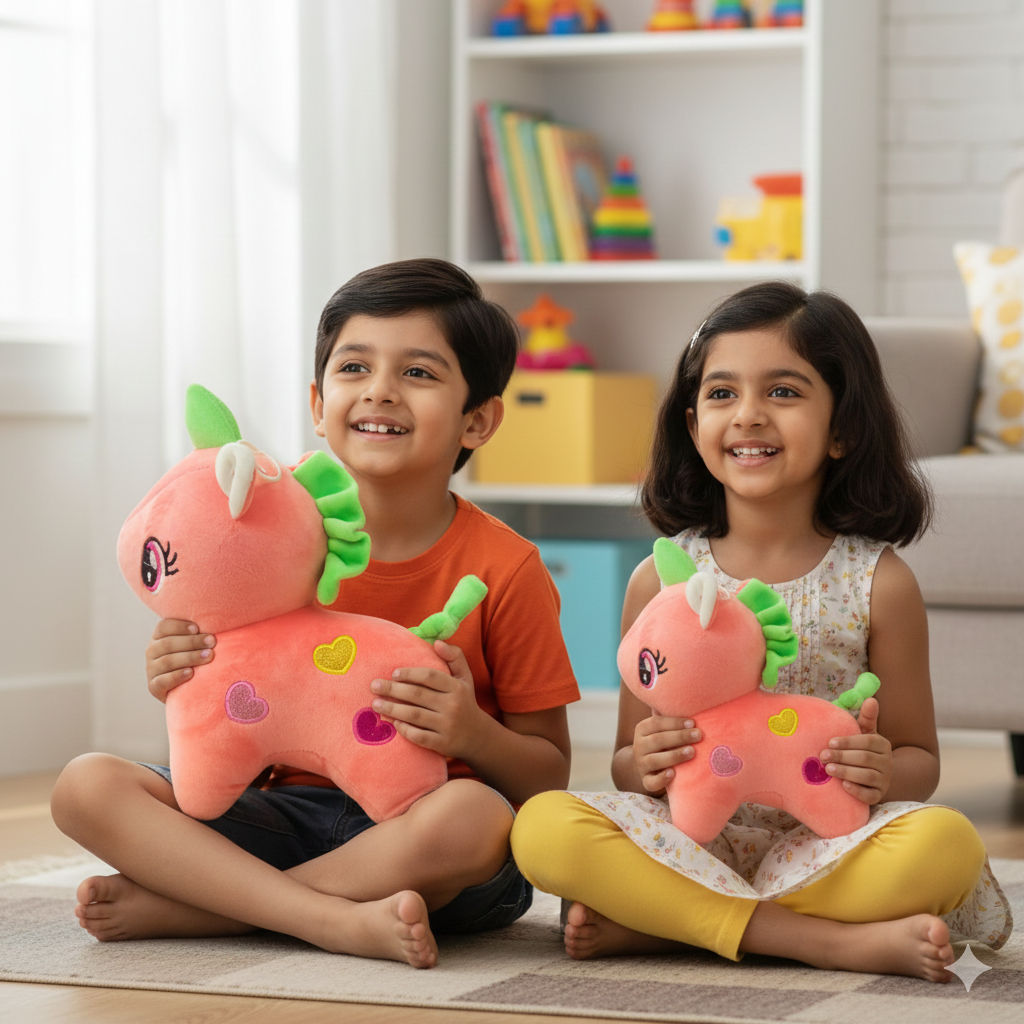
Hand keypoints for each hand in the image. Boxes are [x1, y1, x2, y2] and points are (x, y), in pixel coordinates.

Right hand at [146, 619, 215, 701]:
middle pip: (168, 643)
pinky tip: (191, 673)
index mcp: (159, 637)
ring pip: (168, 661)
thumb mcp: (194, 644)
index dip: (180, 626)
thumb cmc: (195, 659)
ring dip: (190, 657)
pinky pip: (163, 681)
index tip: (197, 628)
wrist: (187, 689)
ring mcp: (151, 669)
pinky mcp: (154, 687)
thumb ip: (198, 633)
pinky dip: (177, 676)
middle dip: (192, 642)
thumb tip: (217, 621)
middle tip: (212, 642)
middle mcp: (152, 651)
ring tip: (208, 656)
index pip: (163, 627)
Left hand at [369, 641, 484, 759]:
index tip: (393, 673)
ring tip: (375, 704)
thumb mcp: (465, 677)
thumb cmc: (464, 701)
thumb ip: (454, 656)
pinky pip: (419, 736)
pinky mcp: (442, 743)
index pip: (430, 676)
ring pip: (415, 715)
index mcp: (456, 687)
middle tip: (374, 686)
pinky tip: (393, 723)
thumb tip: (437, 642)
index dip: (410, 673)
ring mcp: (447, 726)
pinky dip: (404, 729)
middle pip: (418, 695)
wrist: (478, 736)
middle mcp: (453, 705)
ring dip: (392, 709)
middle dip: (393, 690)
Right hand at [633, 714, 701, 795]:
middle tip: (698, 735)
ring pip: (654, 760)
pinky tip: (673, 774)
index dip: (674, 723)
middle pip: (657, 740)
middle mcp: (639, 746)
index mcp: (642, 729)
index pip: (656, 723)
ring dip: (674, 755)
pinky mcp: (646, 780)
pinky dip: (661, 779)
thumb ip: (673, 718)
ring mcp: (641, 764)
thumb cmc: (665, 741)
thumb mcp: (664, 729)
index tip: (693, 723)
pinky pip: (651, 782)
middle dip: (679, 737)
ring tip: (692, 752)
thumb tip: (689, 700)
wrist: (648, 765)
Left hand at [820, 697, 892, 804]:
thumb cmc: (861, 750)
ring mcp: (884, 780)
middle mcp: (887, 762)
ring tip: (828, 769)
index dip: (848, 742)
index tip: (830, 742)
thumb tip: (871, 698)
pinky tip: (843, 786)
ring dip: (846, 772)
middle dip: (842, 757)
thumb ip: (867, 717)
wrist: (873, 777)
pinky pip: (870, 795)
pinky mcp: (879, 795)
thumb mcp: (865, 733)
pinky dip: (857, 791)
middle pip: (865, 759)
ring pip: (867, 776)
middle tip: (823, 756)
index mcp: (882, 744)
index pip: (867, 741)